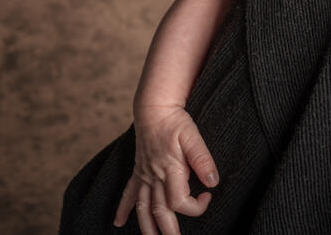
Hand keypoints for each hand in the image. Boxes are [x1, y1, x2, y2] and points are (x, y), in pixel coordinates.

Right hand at [114, 105, 217, 233]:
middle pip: (159, 211)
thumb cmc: (175, 121)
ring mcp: (144, 175)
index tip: (208, 196)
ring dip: (146, 227)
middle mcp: (154, 176)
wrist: (154, 108)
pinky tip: (117, 222)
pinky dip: (123, 209)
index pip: (179, 201)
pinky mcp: (139, 171)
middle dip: (167, 231)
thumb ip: (202, 159)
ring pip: (143, 208)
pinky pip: (128, 193)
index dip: (196, 206)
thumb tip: (213, 182)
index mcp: (170, 169)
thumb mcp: (193, 137)